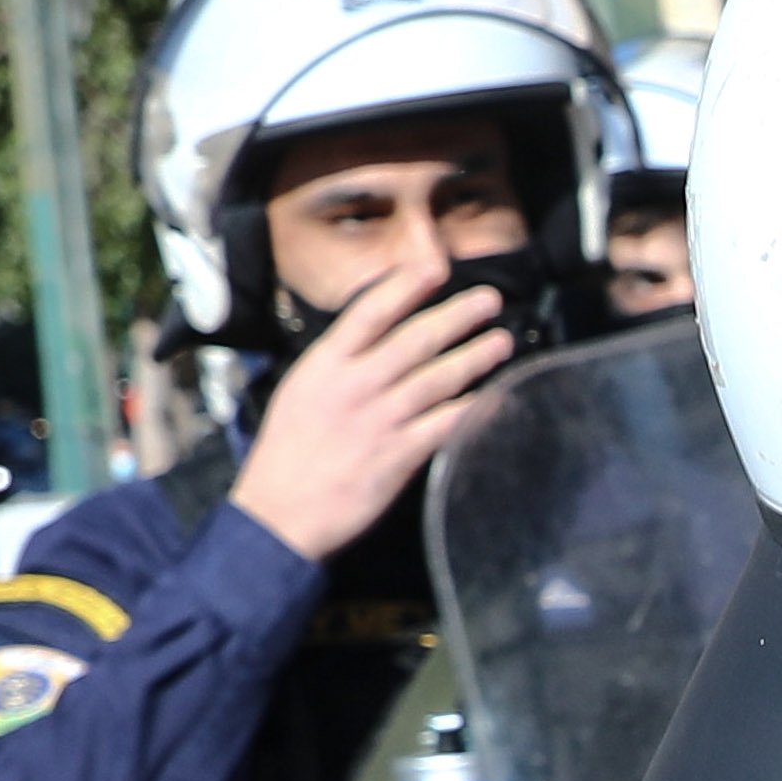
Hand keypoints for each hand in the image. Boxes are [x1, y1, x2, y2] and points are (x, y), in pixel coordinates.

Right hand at [228, 262, 515, 560]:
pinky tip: (498, 398)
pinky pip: (448, 424)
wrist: (279, 513)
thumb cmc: (288, 452)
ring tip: (501, 342)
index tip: (436, 267)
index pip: (370, 312)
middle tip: (490, 300)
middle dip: (457, 315)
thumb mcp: (301, 391)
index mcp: (324, 364)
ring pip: (439, 378)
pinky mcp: (400, 454)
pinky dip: (476, 409)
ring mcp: (381, 419)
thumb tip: (376, 337)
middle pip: (415, 339)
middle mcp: (356, 385)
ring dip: (476, 357)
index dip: (406, 286)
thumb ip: (340, 362)